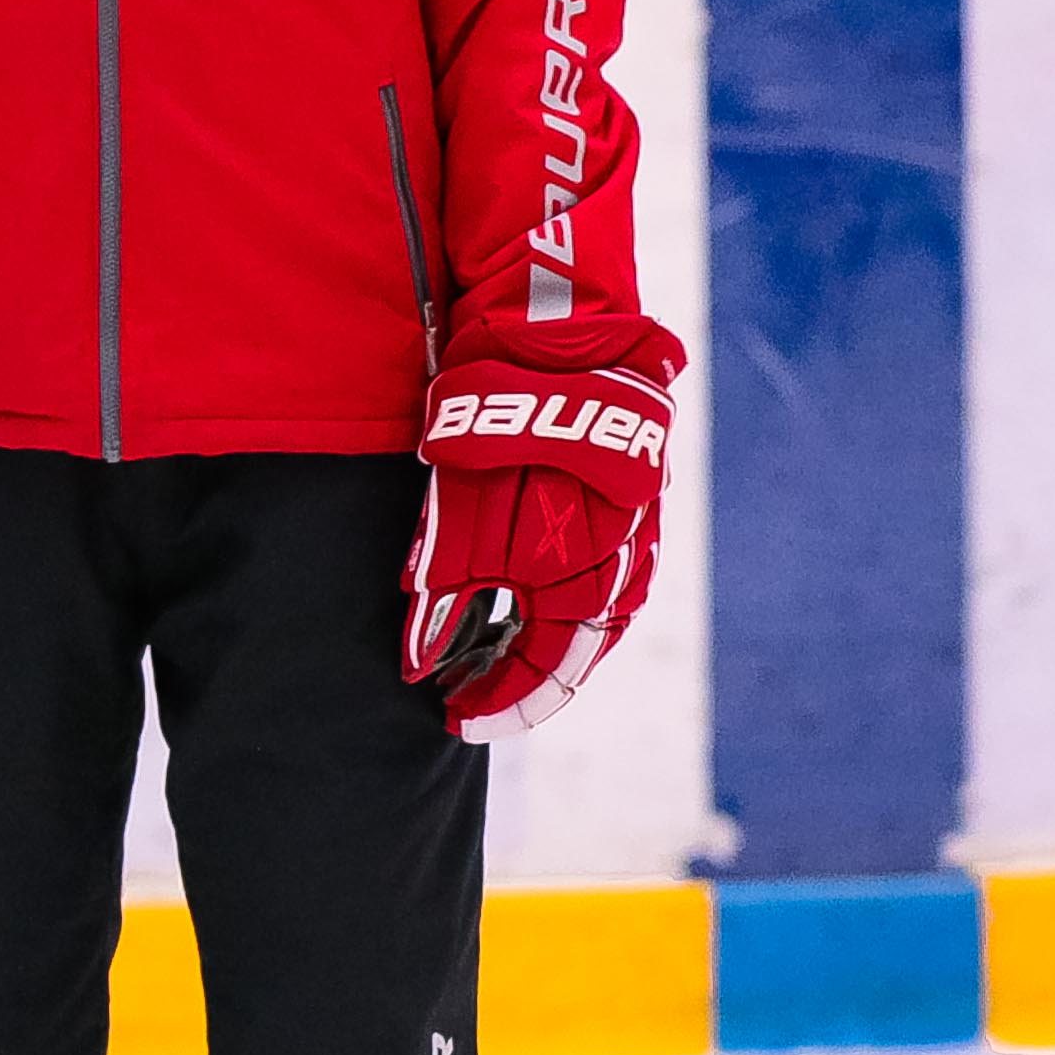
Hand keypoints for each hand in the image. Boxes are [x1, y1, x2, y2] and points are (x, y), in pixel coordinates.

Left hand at [402, 347, 676, 739]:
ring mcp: (636, 532)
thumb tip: (418, 666)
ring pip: (588, 613)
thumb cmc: (501, 431)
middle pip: (572, 652)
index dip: (497, 705)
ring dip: (537, 640)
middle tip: (461, 690)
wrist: (552, 336)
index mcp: (586, 588)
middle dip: (515, 678)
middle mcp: (626, 568)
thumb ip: (441, 602)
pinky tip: (518, 595)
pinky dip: (555, 597)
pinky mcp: (630, 498)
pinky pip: (598, 572)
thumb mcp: (455, 523)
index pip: (544, 675)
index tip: (455, 718)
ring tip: (482, 650)